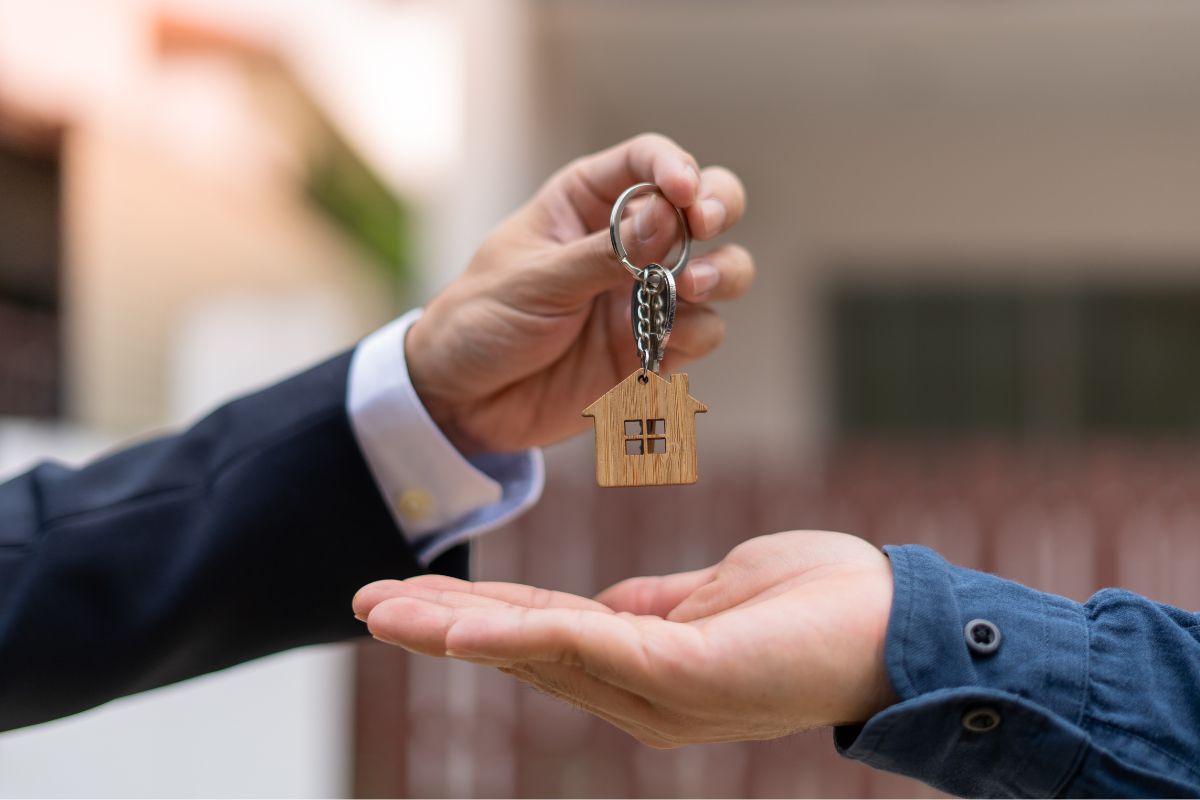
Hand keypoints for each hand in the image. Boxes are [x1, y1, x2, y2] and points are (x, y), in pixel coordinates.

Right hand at [354, 531, 896, 747]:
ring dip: (459, 630)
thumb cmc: (820, 603)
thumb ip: (653, 607)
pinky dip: (524, 630)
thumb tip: (605, 604)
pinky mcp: (688, 676)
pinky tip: (469, 620)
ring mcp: (661, 692)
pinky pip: (590, 647)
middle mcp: (639, 693)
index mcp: (644, 667)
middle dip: (438, 629)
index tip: (409, 597)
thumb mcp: (716, 596)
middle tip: (364, 603)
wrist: (905, 625)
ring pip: (540, 654)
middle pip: (520, 654)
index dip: (473, 618)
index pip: (540, 637)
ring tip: (389, 611)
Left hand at [406, 133, 751, 453]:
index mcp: (585, 203)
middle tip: (705, 224)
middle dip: (718, 207)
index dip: (674, 167)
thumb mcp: (534, 281)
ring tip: (693, 287)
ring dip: (722, 272)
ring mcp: (646, 295)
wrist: (464, 402)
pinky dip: (696, 333)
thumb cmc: (481, 321)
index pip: (645, 162)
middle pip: (705, 205)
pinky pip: (703, 332)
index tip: (682, 191)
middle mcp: (628, 242)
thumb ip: (602, 253)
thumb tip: (667, 215)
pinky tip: (662, 341)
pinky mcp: (654, 347)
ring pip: (721, 268)